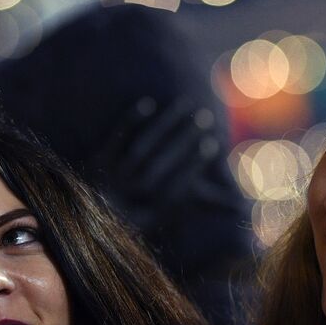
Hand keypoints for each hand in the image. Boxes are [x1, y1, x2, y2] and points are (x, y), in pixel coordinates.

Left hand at [91, 97, 233, 232]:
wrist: (82, 213)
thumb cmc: (142, 208)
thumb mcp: (169, 211)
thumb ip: (203, 207)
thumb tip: (243, 208)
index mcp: (145, 222)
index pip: (175, 194)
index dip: (194, 167)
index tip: (213, 143)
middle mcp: (124, 205)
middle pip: (158, 170)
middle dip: (183, 142)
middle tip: (205, 116)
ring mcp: (106, 184)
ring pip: (140, 152)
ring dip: (165, 126)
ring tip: (186, 104)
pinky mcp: (90, 164)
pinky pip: (112, 141)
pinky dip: (130, 121)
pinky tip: (148, 103)